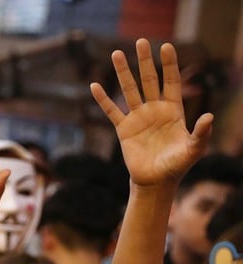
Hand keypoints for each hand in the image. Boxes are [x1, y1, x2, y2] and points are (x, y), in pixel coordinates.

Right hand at [91, 39, 211, 187]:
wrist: (156, 181)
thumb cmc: (177, 165)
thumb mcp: (194, 149)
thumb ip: (201, 133)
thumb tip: (209, 116)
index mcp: (173, 110)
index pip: (171, 81)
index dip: (169, 64)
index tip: (166, 47)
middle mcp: (154, 109)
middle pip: (148, 80)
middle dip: (144, 61)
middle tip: (140, 41)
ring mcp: (138, 118)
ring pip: (129, 90)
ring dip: (122, 72)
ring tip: (116, 53)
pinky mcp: (124, 129)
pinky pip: (111, 111)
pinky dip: (103, 100)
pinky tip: (94, 86)